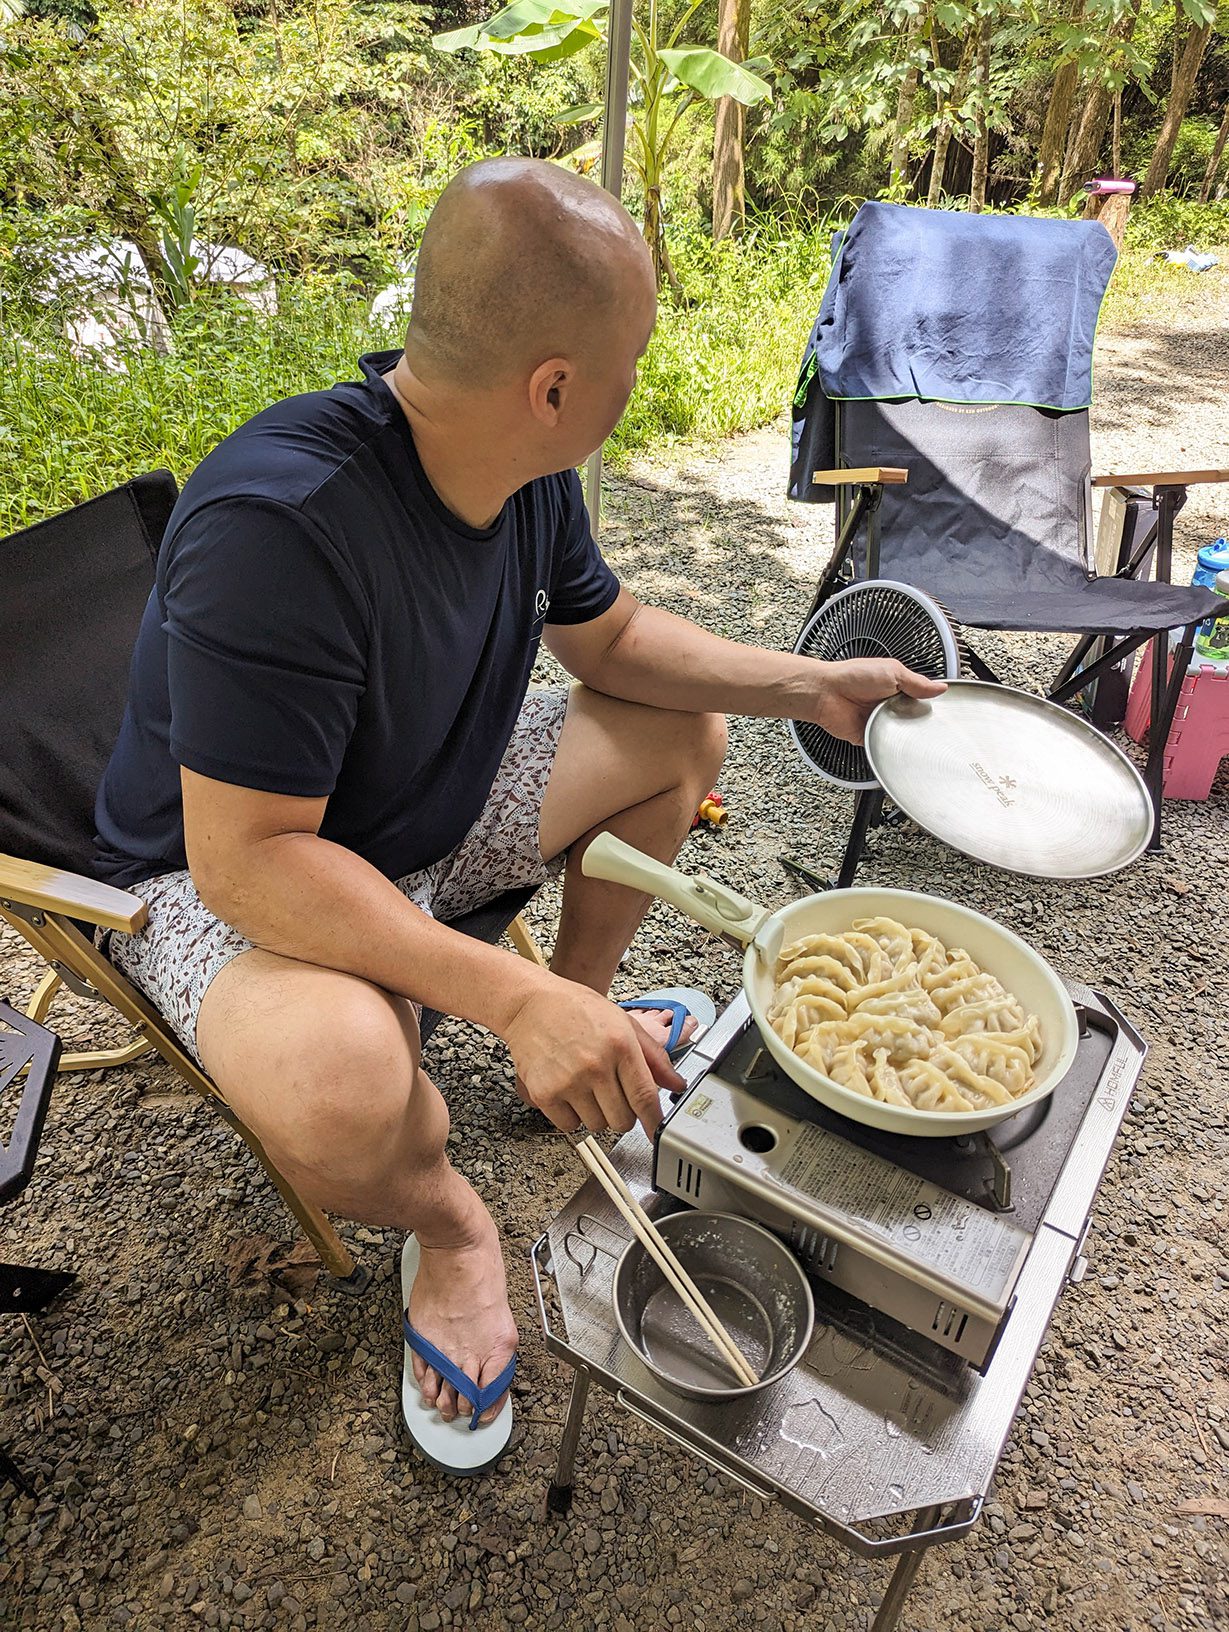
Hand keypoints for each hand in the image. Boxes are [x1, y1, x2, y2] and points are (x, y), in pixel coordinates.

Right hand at [504, 976, 681, 1138]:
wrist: (530, 1005)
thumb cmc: (576, 1010)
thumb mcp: (623, 1022)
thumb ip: (653, 1056)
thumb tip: (676, 1084)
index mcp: (620, 1045)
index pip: (645, 1097)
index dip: (654, 1120)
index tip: (657, 1131)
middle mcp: (596, 1066)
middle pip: (622, 1120)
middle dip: (623, 1114)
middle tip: (613, 1094)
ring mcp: (569, 1081)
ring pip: (597, 1126)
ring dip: (596, 1114)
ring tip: (587, 1086)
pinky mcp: (544, 1093)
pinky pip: (569, 1126)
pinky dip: (572, 1116)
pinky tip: (569, 1092)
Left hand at [805, 659, 945, 745]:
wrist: (826, 693)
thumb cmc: (852, 677)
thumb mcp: (892, 671)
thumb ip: (917, 682)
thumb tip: (940, 687)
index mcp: (897, 689)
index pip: (921, 700)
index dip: (930, 705)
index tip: (940, 709)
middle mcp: (890, 707)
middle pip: (914, 720)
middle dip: (918, 721)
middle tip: (921, 720)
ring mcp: (880, 723)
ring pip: (902, 735)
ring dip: (904, 734)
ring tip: (905, 729)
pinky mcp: (870, 738)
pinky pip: (885, 747)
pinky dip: (889, 747)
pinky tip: (894, 742)